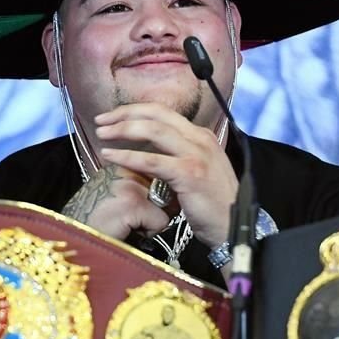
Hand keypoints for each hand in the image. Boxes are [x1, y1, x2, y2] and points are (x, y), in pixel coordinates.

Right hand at [61, 163, 170, 239]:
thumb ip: (137, 188)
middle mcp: (125, 168)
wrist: (71, 241)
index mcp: (120, 164)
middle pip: (166, 189)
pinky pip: (161, 222)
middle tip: (130, 220)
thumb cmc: (92, 224)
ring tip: (125, 226)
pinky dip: (148, 233)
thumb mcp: (114, 198)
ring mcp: (129, 184)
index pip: (158, 172)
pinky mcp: (132, 203)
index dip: (155, 195)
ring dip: (151, 221)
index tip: (137, 208)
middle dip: (156, 208)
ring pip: (166, 207)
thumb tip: (166, 194)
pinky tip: (125, 232)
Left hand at [95, 103, 236, 248]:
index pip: (164, 112)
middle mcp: (200, 139)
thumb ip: (179, 158)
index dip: (135, 111)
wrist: (237, 227)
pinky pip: (151, 161)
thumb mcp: (199, 172)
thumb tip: (149, 154)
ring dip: (122, 130)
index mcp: (201, 136)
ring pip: (152, 131)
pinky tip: (110, 156)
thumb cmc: (214, 206)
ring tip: (101, 134)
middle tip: (101, 120)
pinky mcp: (189, 173)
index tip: (113, 117)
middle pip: (155, 114)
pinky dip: (128, 156)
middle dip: (124, 114)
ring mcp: (196, 154)